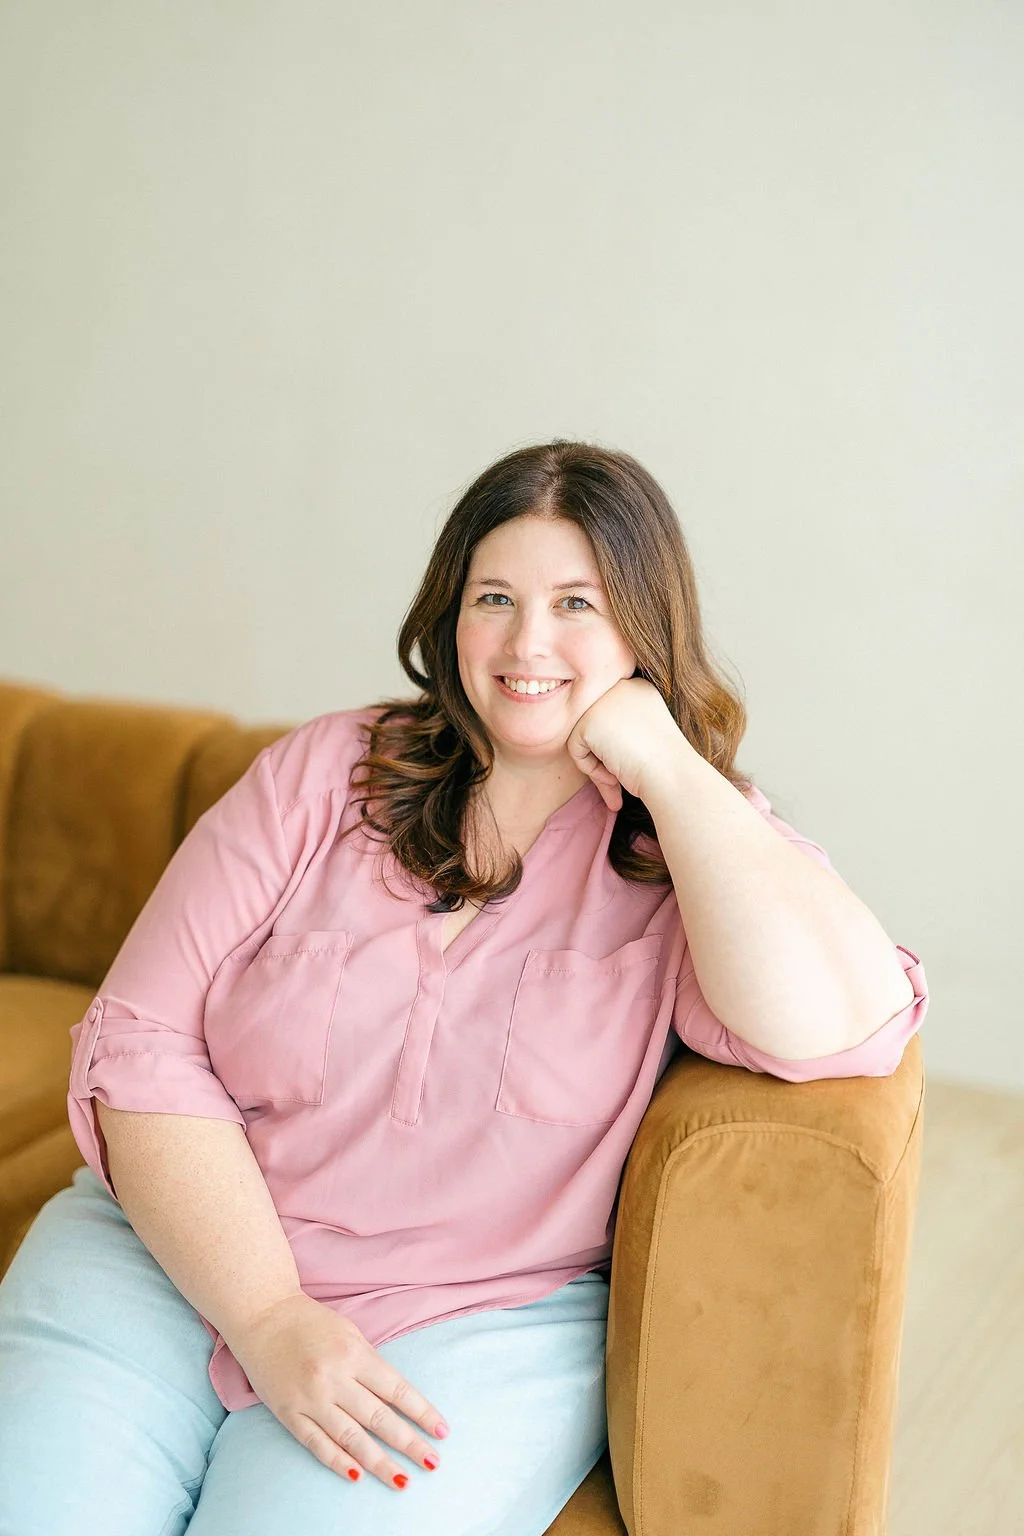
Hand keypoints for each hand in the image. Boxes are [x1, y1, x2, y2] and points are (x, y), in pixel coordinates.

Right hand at [230, 1292, 448, 1489]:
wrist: (262, 1315)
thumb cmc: (310, 1322)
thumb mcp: (349, 1333)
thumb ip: (370, 1365)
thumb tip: (396, 1400)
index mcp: (354, 1354)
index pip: (396, 1389)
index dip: (421, 1412)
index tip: (441, 1431)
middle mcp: (334, 1378)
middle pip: (379, 1418)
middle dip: (409, 1443)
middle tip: (432, 1462)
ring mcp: (310, 1398)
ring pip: (351, 1438)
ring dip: (379, 1462)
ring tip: (402, 1479)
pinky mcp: (288, 1413)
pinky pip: (317, 1444)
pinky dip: (338, 1462)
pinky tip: (358, 1477)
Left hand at [566, 676, 688, 811]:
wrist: (673, 774)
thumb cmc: (668, 766)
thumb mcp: (647, 736)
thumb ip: (623, 730)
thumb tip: (600, 741)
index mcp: (639, 689)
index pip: (611, 718)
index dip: (618, 747)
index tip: (635, 765)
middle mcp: (621, 687)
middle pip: (596, 726)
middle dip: (605, 757)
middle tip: (620, 781)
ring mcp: (604, 701)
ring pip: (584, 737)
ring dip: (598, 765)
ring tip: (619, 781)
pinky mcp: (588, 720)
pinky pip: (575, 748)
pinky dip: (590, 769)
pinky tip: (614, 775)